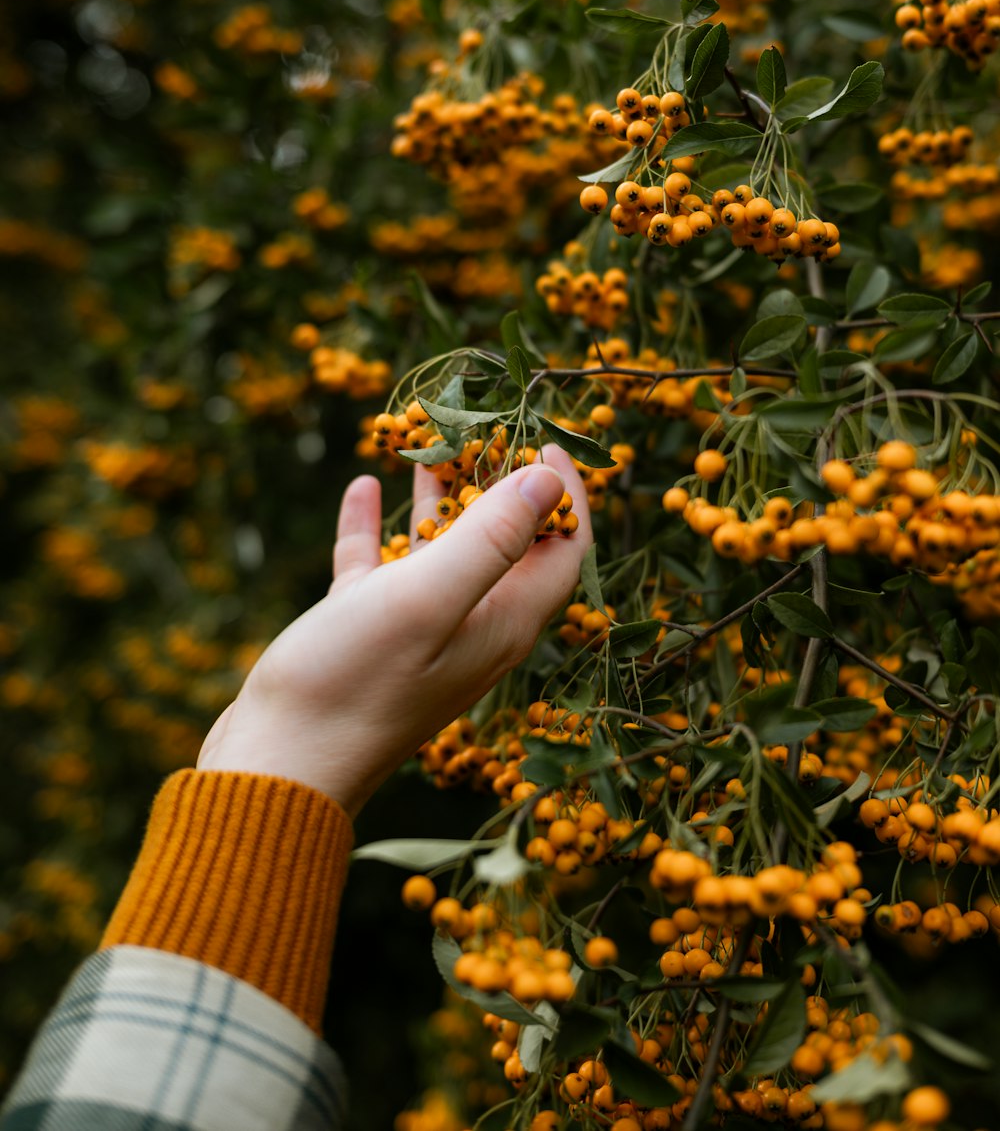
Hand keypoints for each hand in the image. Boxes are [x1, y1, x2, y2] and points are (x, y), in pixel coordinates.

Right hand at [196, 447, 591, 816]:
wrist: (277, 765)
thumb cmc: (357, 682)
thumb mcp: (430, 597)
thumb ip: (492, 538)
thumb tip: (547, 478)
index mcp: (502, 622)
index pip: (562, 550)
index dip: (565, 495)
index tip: (546, 440)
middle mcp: (468, 625)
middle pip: (503, 541)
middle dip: (498, 480)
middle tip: (482, 424)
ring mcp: (412, 629)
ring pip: (438, 547)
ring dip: (436, 494)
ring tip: (429, 436)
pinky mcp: (361, 632)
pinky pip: (377, 566)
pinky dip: (374, 526)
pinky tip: (364, 484)